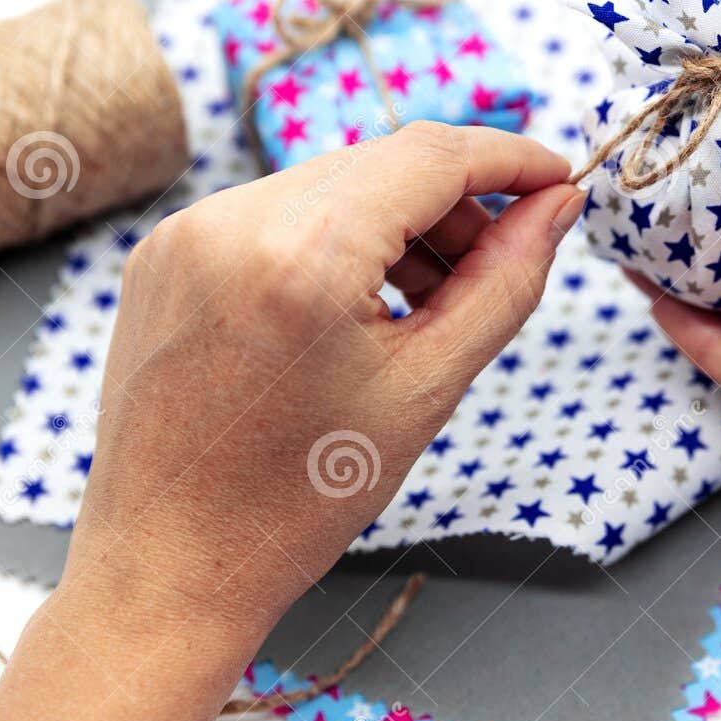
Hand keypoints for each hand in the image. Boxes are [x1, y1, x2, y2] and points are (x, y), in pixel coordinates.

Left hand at [71, 121, 582, 648]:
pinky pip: (273, 214)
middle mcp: (231, 222)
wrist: (170, 565)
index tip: (558, 180)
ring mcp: (186, 233)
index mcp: (300, 255)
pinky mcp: (163, 254)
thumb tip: (556, 207)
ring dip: (395, 221)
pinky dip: (332, 240)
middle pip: (379, 163)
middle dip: (455, 203)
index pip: (430, 155)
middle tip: (501, 264)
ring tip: (431, 301)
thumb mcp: (425, 388)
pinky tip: (360, 308)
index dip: (509, 158)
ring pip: (328, 184)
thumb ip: (503, 283)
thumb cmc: (297, 499)